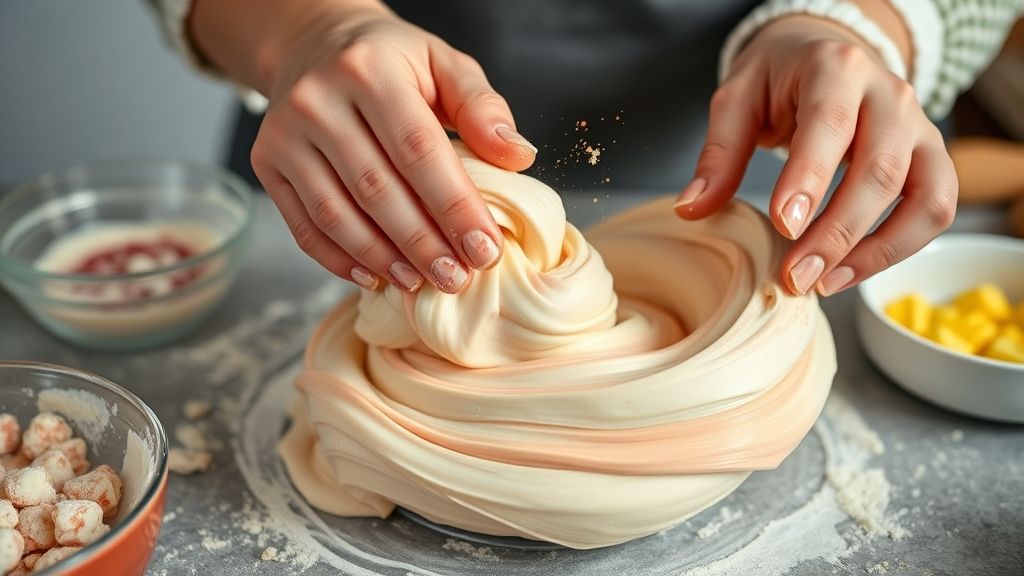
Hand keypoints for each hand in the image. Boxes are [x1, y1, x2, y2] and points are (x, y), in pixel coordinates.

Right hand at [211, 2, 536, 292]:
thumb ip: (482, 107)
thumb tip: (518, 157)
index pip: (418, 150)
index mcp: (369, 70)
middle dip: (422, 243)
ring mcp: (284, 134)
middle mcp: (317, 100)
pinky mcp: (266, 163)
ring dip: (382, 258)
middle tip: (456, 278)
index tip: (485, 248)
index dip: (453, 206)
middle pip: (376, 189)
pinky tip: (375, 276)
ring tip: (420, 283)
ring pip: (336, 214)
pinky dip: (339, 259)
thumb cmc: (393, 63)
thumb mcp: (444, 64)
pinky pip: (303, 225)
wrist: (316, 46)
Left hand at [675, 15, 956, 296]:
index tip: (783, 226)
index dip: (809, 178)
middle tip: (795, 276)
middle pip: (880, 169)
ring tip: (823, 284)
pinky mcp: (932, 159)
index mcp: (837, 69)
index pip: (830, 123)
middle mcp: (890, 95)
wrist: (825, 54)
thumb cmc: (779, 79)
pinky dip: (899, 249)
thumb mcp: (737, 100)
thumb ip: (718, 154)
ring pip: (924, 196)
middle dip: (838, 232)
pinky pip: (935, 210)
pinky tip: (848, 273)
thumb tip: (692, 209)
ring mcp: (919, 128)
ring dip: (876, 250)